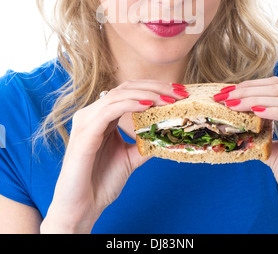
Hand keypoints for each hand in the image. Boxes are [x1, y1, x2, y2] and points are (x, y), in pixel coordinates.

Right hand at [40, 80, 187, 232]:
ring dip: (146, 94)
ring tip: (167, 99)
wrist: (81, 208)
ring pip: (118, 94)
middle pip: (126, 88)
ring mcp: (87, 121)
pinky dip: (130, 104)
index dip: (154, 88)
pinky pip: (109, 110)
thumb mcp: (130, 157)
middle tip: (179, 92)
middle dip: (155, 87)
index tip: (178, 92)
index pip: (130, 91)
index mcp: (101, 116)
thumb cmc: (100, 183)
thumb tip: (168, 132)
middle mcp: (92, 114)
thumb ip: (145, 142)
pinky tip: (147, 106)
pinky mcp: (85, 133)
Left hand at [219, 76, 277, 208]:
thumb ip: (258, 129)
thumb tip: (232, 117)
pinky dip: (270, 111)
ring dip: (252, 99)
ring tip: (231, 105)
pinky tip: (254, 112)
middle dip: (246, 90)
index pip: (273, 85)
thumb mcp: (270, 144)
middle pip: (275, 87)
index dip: (249, 85)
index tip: (226, 92)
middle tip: (223, 97)